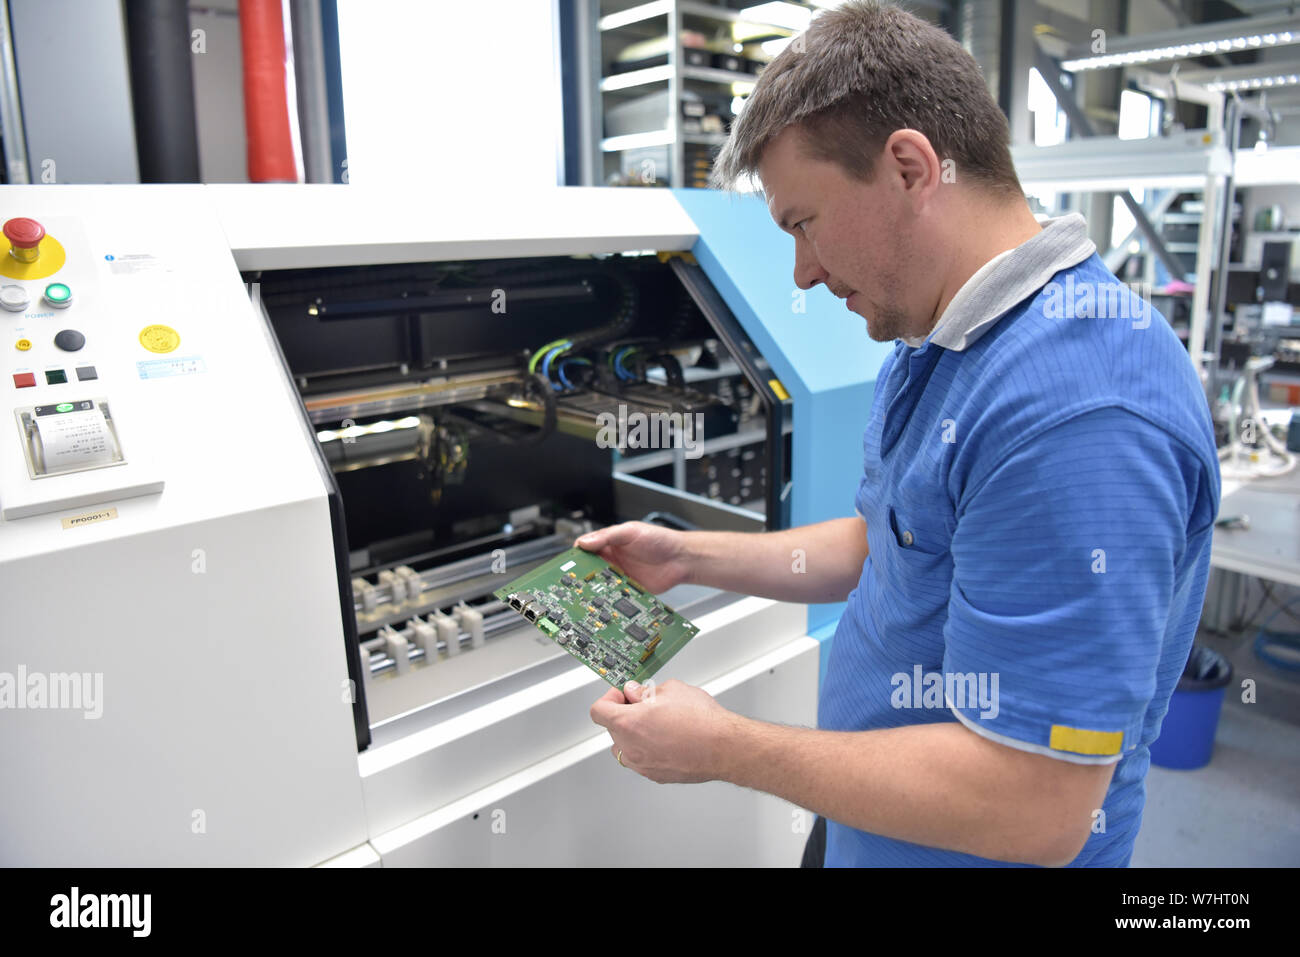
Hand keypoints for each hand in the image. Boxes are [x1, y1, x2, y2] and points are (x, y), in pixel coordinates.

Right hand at [574, 521, 690, 593]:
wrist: (682, 559)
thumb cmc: (661, 540)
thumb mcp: (631, 531)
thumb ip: (608, 536)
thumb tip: (585, 542)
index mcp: (610, 543)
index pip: (586, 549)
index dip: (575, 556)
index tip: (567, 565)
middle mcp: (613, 560)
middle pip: (589, 569)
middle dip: (581, 576)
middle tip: (572, 583)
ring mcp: (620, 575)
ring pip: (600, 583)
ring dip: (593, 589)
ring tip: (586, 594)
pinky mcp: (629, 589)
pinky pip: (615, 595)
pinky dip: (608, 599)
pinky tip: (604, 601)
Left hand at [589, 679, 738, 783]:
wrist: (724, 748)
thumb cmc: (702, 721)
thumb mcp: (671, 690)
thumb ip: (645, 691)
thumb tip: (636, 692)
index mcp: (628, 723)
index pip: (598, 710)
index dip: (610, 698)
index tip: (623, 694)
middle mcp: (630, 747)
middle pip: (612, 728)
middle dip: (625, 714)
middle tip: (645, 704)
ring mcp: (642, 764)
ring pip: (624, 746)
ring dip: (633, 734)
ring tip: (656, 723)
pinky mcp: (655, 775)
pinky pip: (641, 759)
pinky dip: (647, 749)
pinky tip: (667, 738)